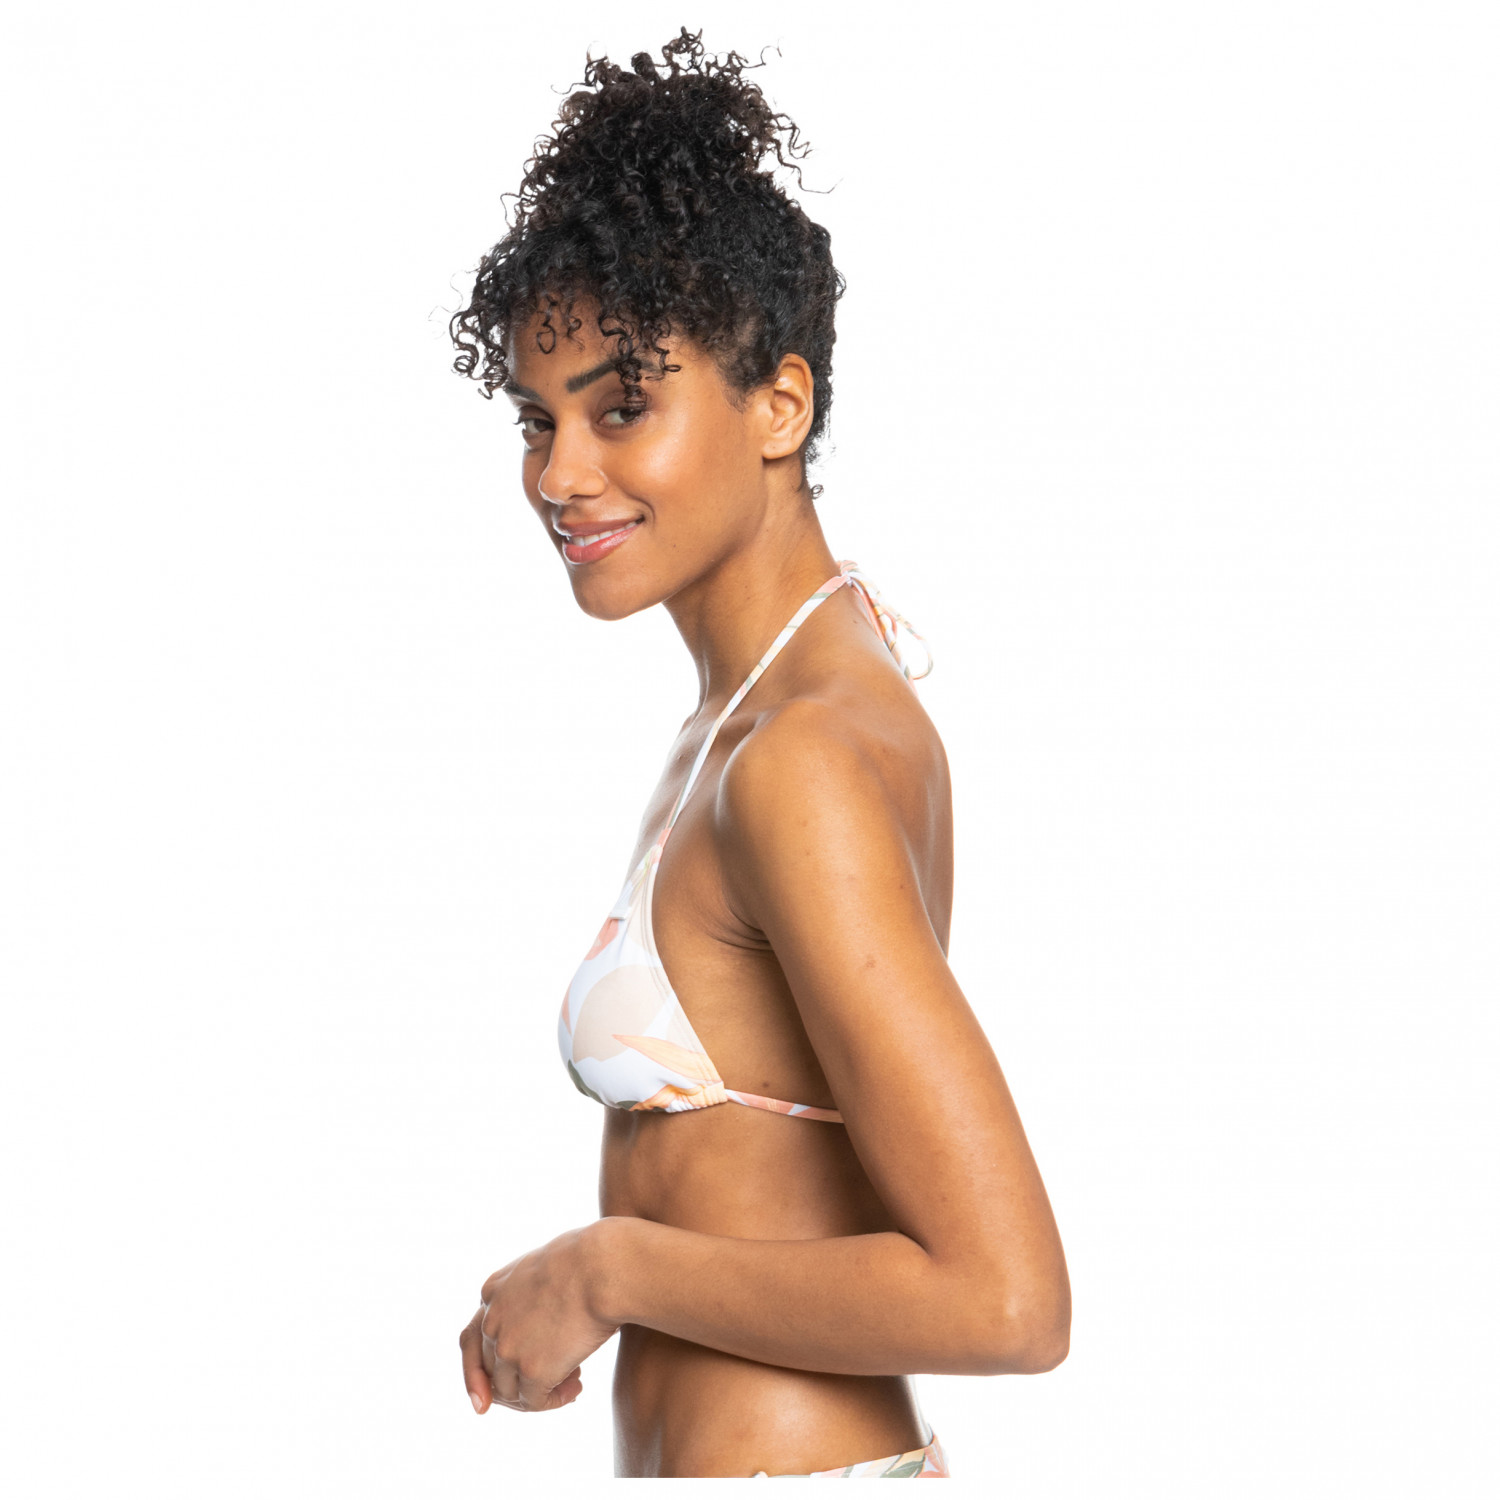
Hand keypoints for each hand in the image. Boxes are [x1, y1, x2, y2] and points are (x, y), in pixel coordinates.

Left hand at [460, 1221, 621, 1413]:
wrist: (603, 1267)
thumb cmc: (589, 1258)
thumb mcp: (545, 1266)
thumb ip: (531, 1291)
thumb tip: (545, 1315)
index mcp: (493, 1291)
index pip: (471, 1339)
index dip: (477, 1369)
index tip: (482, 1398)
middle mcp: (492, 1322)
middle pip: (487, 1370)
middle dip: (515, 1383)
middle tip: (548, 1385)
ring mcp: (508, 1348)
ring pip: (508, 1391)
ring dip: (538, 1393)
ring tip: (572, 1382)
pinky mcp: (532, 1370)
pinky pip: (534, 1401)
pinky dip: (554, 1401)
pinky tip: (576, 1388)